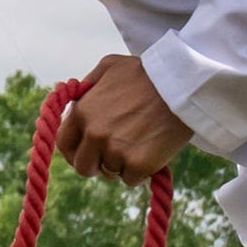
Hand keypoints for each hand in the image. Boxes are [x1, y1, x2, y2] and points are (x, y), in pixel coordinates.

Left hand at [54, 54, 191, 183]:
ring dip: (122, 164)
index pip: (63, 144)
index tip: (86, 153)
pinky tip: (151, 151)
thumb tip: (76, 102)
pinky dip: (140, 171)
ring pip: (110, 173)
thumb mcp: (109, 67)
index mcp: (83, 112)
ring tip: (140, 143)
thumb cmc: (146, 73)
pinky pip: (131, 179)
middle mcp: (94, 134)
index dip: (74, 151)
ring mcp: (115, 151)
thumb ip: (88, 86)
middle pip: (83, 167)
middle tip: (114, 155)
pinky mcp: (138, 165)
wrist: (183, 84)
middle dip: (97, 164)